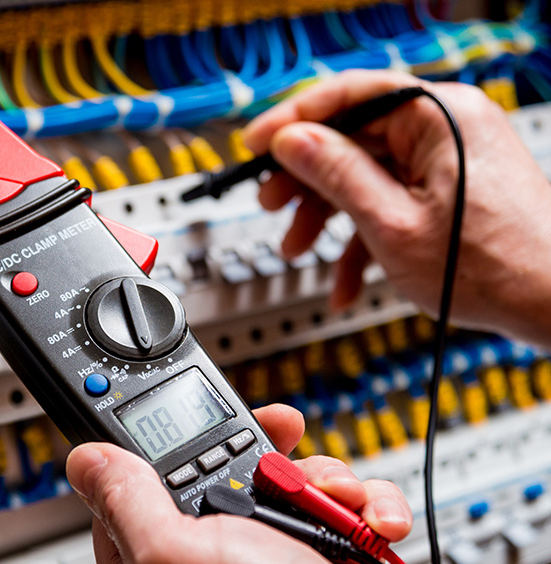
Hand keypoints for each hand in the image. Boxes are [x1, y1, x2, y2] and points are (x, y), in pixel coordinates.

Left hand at [66, 405, 411, 563]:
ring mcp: (271, 550)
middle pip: (226, 461)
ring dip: (326, 480)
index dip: (173, 435)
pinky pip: (342, 502)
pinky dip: (366, 506)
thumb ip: (128, 504)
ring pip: (291, 475)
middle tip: (286, 447)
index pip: (147, 474)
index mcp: (160, 554)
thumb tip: (85, 459)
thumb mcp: (179, 557)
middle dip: (268, 449)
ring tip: (336, 503)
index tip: (199, 412)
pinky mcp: (323, 551)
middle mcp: (214, 552)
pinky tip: (370, 524)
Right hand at [243, 70, 550, 346]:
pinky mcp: (449, 192)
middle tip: (272, 204)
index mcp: (438, 118)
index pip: (350, 95)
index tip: (255, 145)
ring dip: (327, 218)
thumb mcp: (391, 223)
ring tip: (298, 249)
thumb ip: (336, 174)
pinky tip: (345, 280)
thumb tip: (292, 141)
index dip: (293, 119)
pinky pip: (390, 203)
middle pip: (352, 139)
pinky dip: (362, 240)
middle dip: (306, 181)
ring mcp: (448, 162)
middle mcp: (446, 129)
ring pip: (366, 176)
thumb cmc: (495, 268)